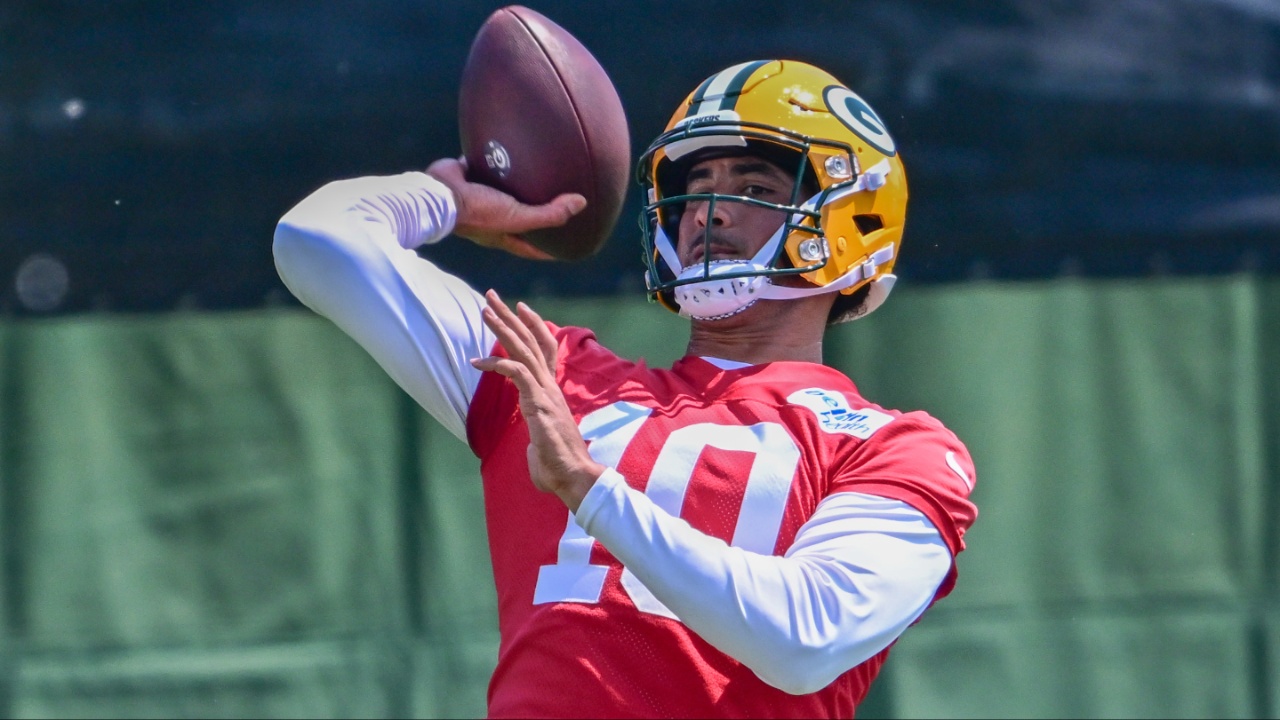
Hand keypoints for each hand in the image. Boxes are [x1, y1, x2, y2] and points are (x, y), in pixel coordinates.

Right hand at [427, 157, 586, 260]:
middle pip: (519, 217)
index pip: (531, 248)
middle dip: (536, 213)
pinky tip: (513, 143)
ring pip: (504, 190)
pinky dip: (498, 156)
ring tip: (538, 169)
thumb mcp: (517, 218)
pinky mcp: (469, 174)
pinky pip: (487, 163)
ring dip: (518, 183)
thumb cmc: (478, 212)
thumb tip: (582, 204)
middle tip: (558, 204)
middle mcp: (491, 217)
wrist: (439, 192)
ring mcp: (479, 196)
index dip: (549, 250)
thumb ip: (549, 214)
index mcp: (502, 234)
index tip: (568, 248)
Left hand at [470, 290, 603, 510]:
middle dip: (510, 316)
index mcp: (551, 392)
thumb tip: (533, 449)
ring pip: (524, 349)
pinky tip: (478, 361)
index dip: (532, 326)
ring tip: (485, 310)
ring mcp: (546, 392)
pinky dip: (497, 362)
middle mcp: (550, 386)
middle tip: (492, 295)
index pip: (544, 349)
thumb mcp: (542, 444)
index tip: (519, 309)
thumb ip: (536, 438)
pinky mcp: (538, 402)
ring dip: (503, 328)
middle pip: (531, 341)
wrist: (574, 477)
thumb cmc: (558, 467)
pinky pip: (516, 372)